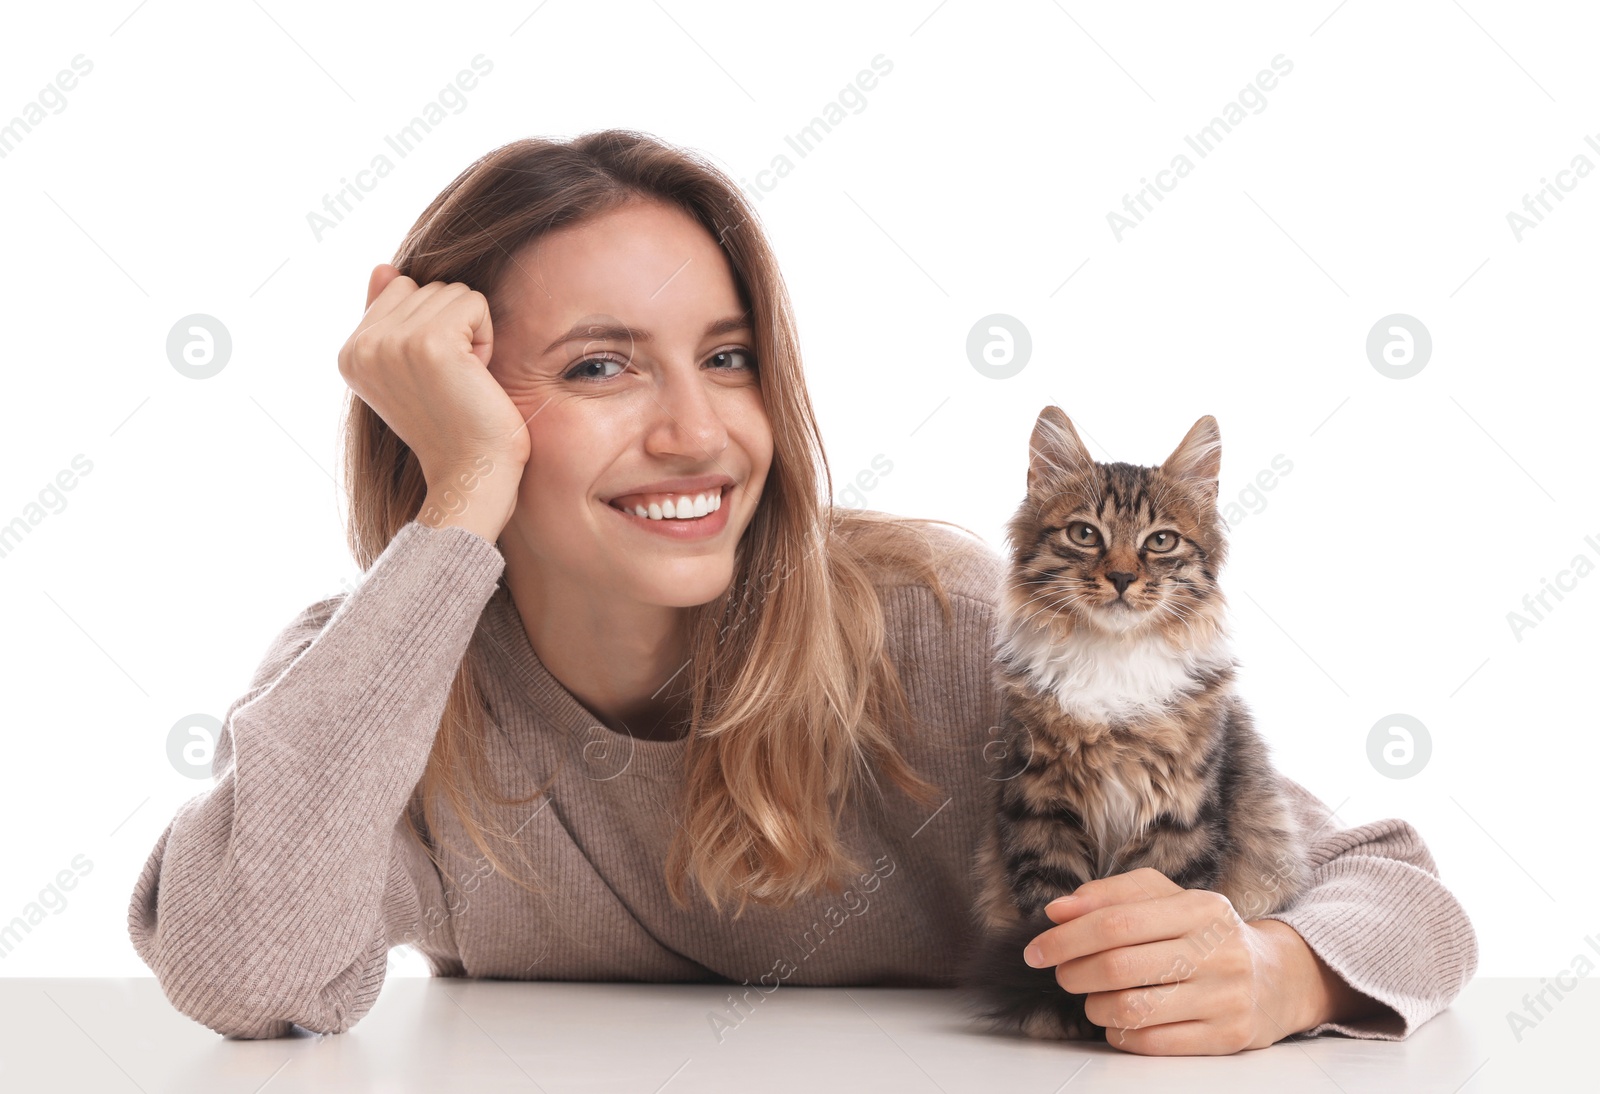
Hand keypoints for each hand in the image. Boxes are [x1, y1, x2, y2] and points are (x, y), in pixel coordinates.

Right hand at [338, 264, 530, 524]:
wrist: (471, 474)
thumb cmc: (453, 427)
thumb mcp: (411, 370)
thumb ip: (390, 317)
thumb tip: (382, 267)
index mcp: (351, 352)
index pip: (400, 289)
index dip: (432, 326)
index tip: (435, 376)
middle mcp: (362, 345)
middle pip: (427, 286)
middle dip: (453, 328)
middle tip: (454, 382)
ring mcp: (392, 342)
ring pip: (452, 292)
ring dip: (471, 333)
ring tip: (464, 380)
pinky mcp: (429, 343)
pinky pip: (474, 303)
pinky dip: (487, 337)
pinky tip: (477, 376)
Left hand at [1021, 867, 1352, 1054]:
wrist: (1275, 978)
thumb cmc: (1205, 933)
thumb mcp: (1167, 899)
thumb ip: (1111, 896)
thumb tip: (1058, 911)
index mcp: (1200, 908)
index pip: (1115, 922)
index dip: (1066, 938)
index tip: (1036, 950)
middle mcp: (1217, 950)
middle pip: (1119, 966)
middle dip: (1074, 973)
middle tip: (1062, 974)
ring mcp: (1224, 996)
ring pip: (1133, 1008)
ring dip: (1094, 1006)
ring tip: (1091, 998)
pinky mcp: (1227, 1036)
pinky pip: (1153, 1042)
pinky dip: (1121, 1033)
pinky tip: (1119, 1021)